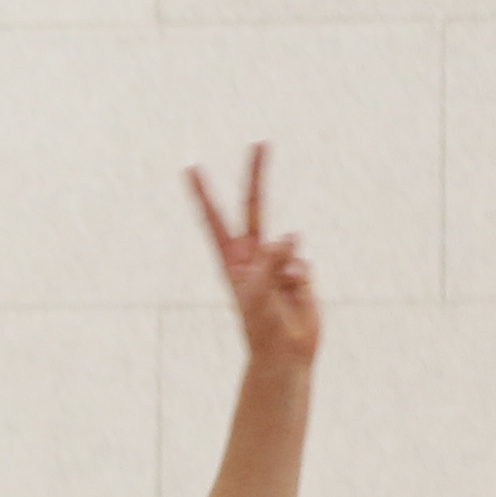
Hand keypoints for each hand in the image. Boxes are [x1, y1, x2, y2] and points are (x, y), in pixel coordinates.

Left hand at [185, 146, 316, 374]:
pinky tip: (297, 297)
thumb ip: (271, 261)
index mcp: (233, 261)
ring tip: (281, 296)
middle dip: (257, 176)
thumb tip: (290, 236)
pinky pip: (304, 263)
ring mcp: (277, 262)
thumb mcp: (259, 293)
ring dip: (288, 267)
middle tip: (260, 142)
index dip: (203, 195)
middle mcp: (253, 256)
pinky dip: (302, 279)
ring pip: (288, 244)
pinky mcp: (298, 273)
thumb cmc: (262, 327)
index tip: (190, 168)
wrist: (284, 354)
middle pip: (255, 208)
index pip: (214, 220)